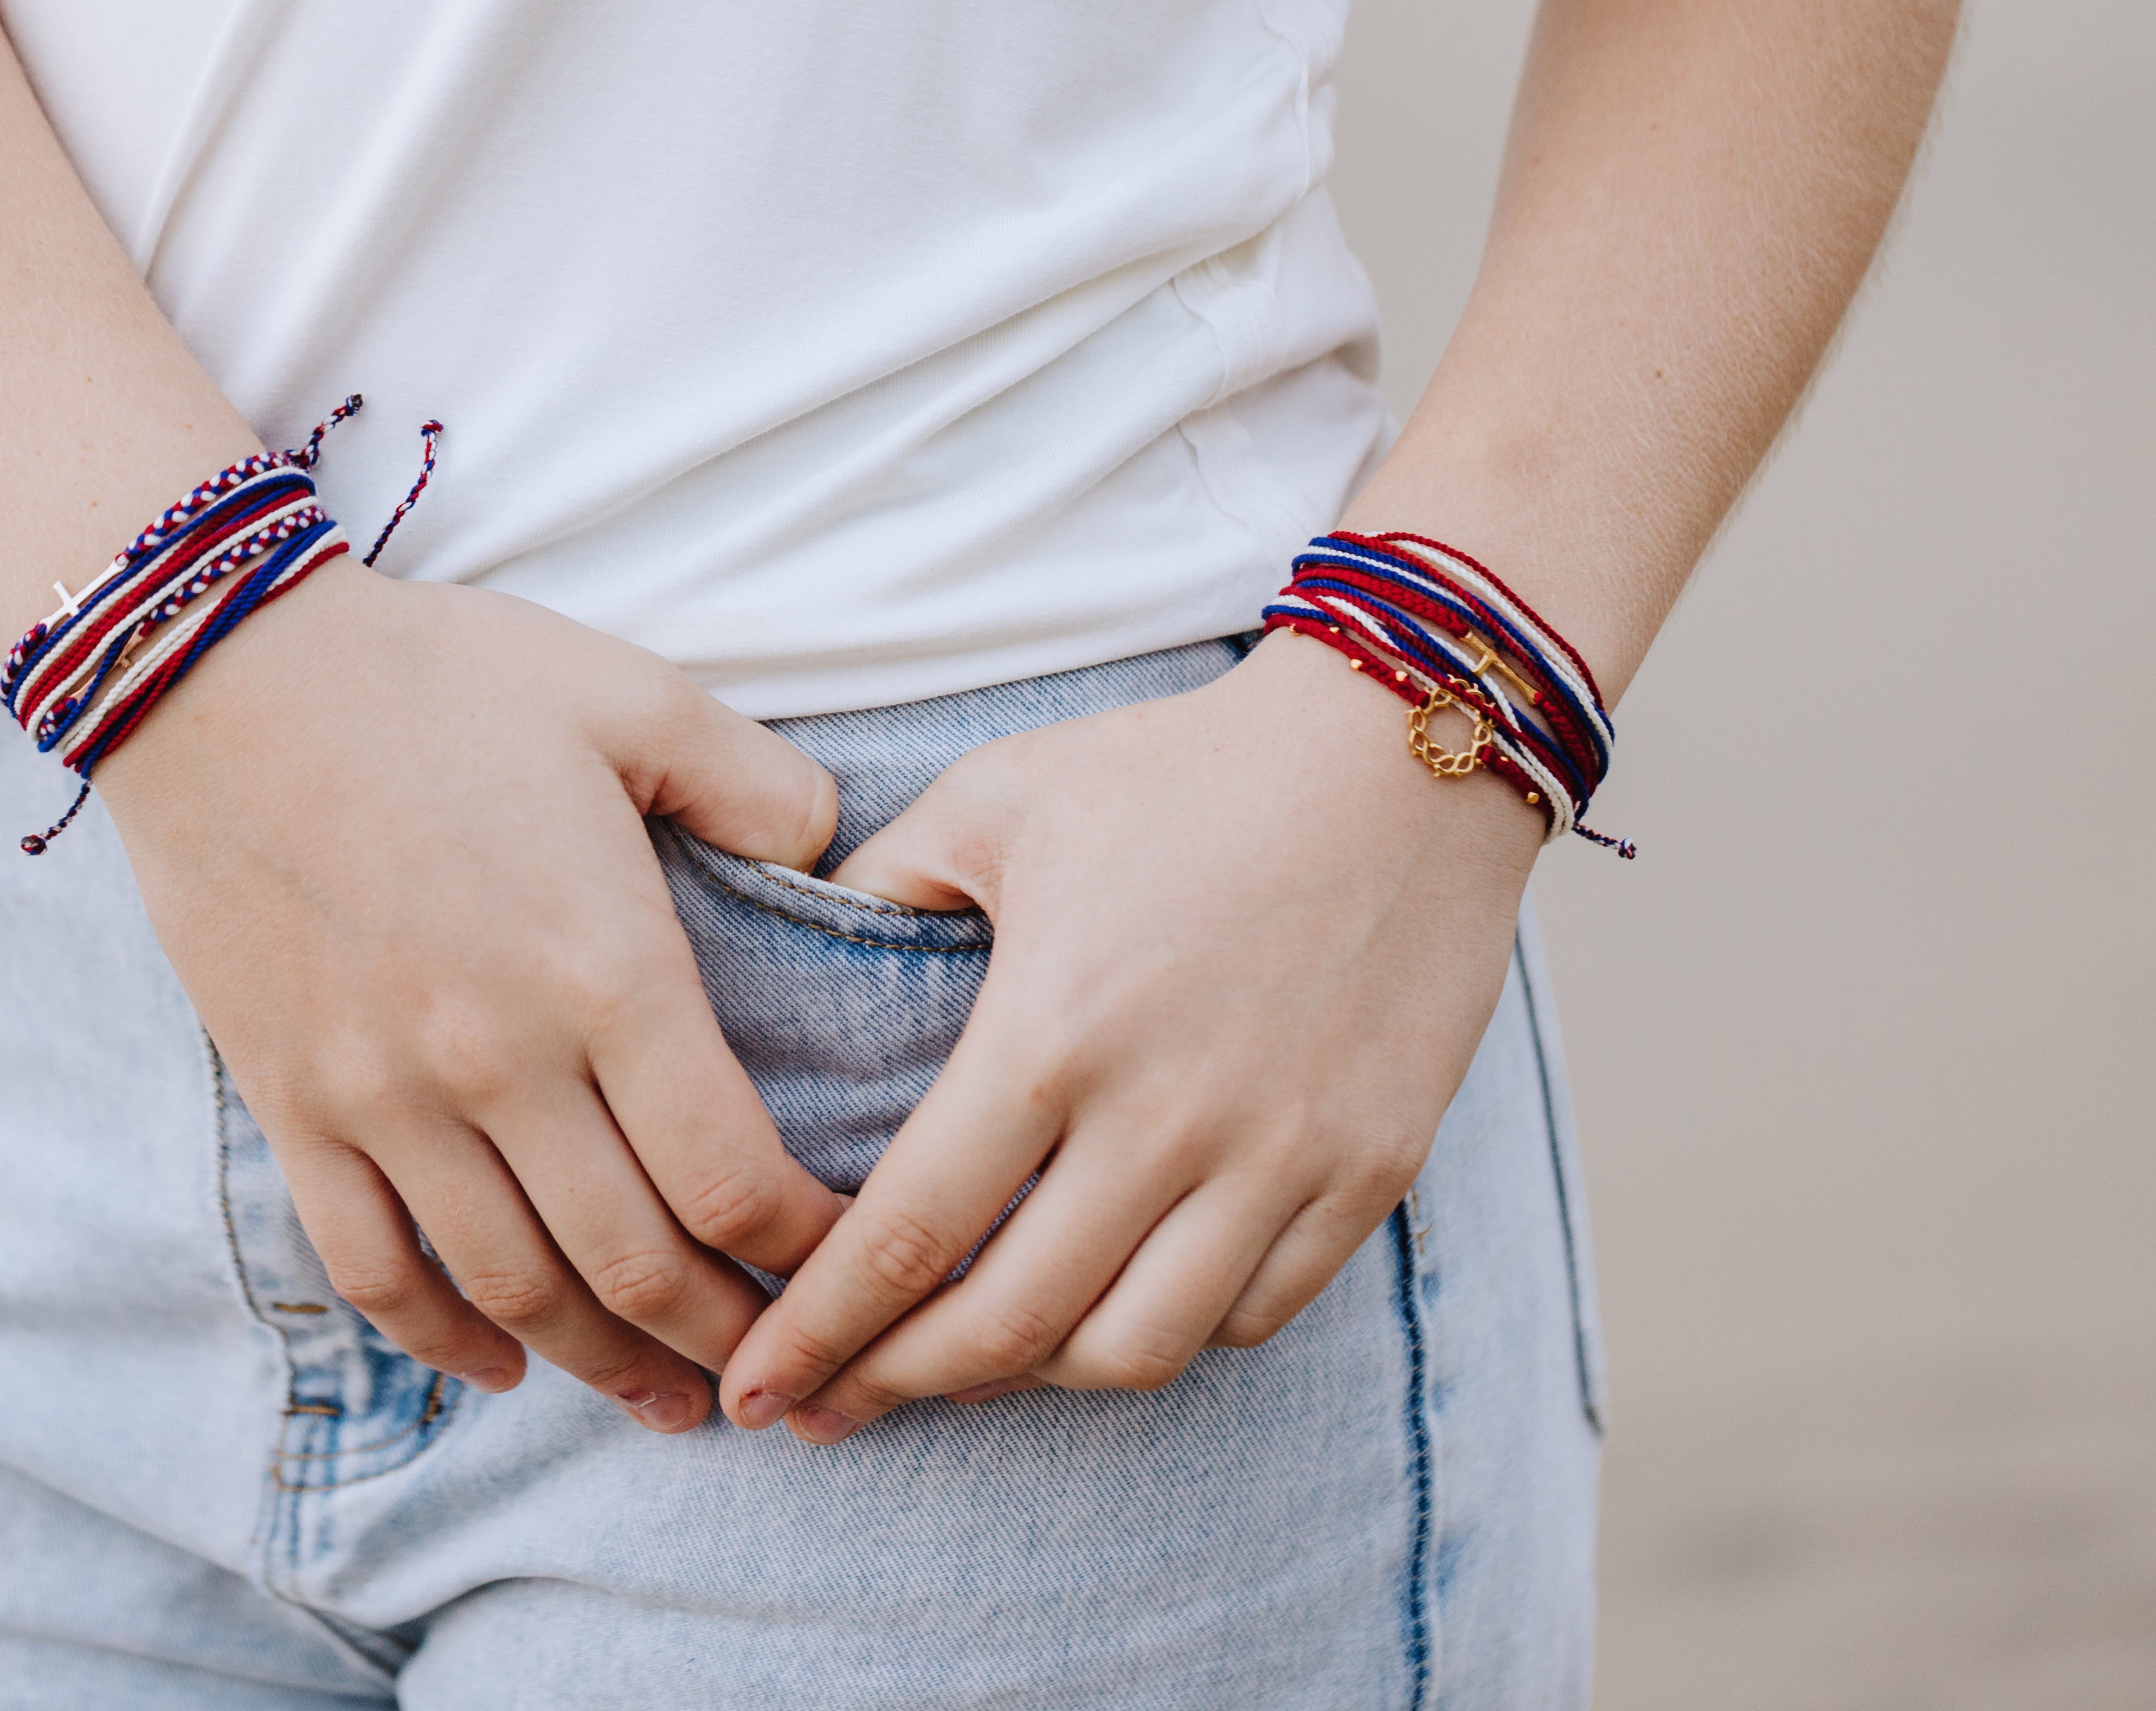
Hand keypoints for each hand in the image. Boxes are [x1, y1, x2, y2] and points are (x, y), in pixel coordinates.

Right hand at [93, 560, 846, 1433]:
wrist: (218, 672)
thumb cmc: (438, 676)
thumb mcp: (634, 696)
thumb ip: (760, 784)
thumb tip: (834, 855)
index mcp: (605, 972)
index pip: (732, 1178)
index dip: (809, 1249)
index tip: (852, 1262)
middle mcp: (500, 1063)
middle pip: (637, 1265)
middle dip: (729, 1341)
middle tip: (785, 1370)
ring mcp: (386, 1098)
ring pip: (513, 1290)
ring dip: (603, 1365)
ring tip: (672, 1403)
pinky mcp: (296, 1105)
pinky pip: (372, 1265)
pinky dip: (440, 1339)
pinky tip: (499, 1368)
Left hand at [715, 630, 1542, 1441]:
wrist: (1401, 746)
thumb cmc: (1180, 766)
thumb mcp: (994, 797)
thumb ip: (882, 888)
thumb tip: (797, 946)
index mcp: (1053, 1032)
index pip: (908, 1235)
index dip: (818, 1332)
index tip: (754, 1388)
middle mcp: (1168, 1118)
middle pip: (1010, 1326)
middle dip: (897, 1386)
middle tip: (826, 1408)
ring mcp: (1283, 1155)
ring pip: (1137, 1351)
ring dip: (1033, 1378)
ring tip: (967, 1363)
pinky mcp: (1370, 1169)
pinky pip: (1255, 1314)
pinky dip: (1170, 1334)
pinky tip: (1111, 1308)